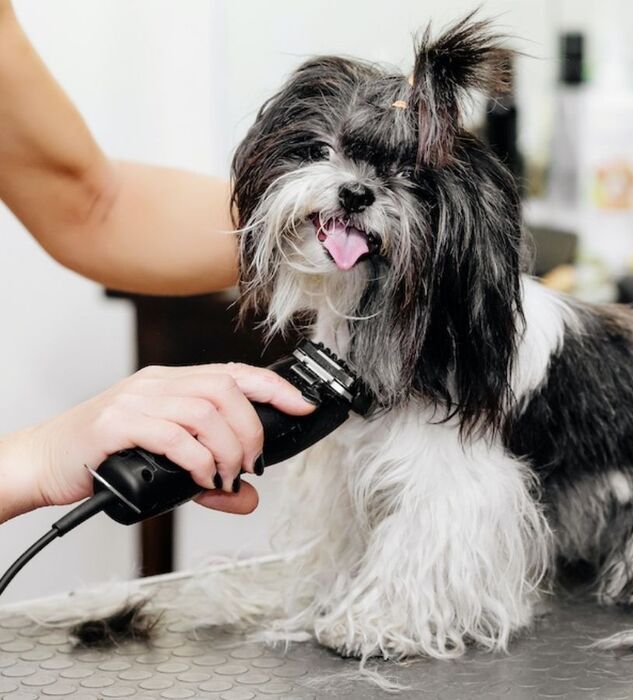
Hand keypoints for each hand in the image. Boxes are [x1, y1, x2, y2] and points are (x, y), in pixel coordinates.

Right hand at [0, 363, 314, 522]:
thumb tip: (249, 497)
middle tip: (251, 464)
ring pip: (204, 411)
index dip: (274, 386)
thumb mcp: (168, 465)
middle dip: (251, 430)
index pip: (234, 373)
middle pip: (226, 390)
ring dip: (228, 448)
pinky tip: (201, 478)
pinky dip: (197, 460)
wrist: (44, 460)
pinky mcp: (115, 424)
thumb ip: (210, 478)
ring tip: (227, 476)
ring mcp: (135, 400)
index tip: (302, 405)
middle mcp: (157, 383)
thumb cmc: (107, 456)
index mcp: (173, 382)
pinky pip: (172, 435)